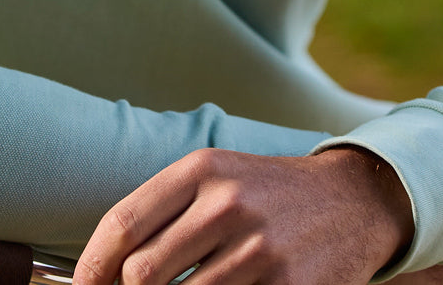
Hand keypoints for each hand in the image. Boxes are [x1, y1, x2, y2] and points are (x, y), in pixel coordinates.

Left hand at [73, 146, 413, 284]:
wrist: (351, 200)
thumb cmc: (267, 194)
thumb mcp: (216, 179)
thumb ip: (162, 214)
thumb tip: (103, 270)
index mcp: (202, 170)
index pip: (123, 224)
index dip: (91, 267)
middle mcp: (228, 204)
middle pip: (142, 272)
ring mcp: (258, 250)